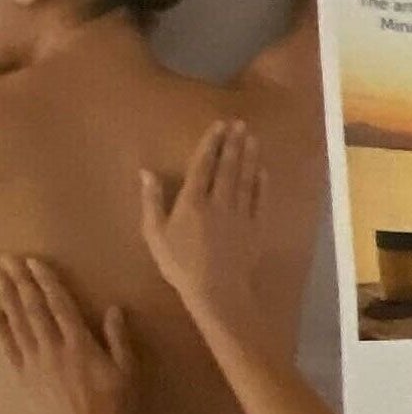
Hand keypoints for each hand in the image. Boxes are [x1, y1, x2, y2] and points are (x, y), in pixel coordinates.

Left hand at [0, 256, 137, 413]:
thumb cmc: (114, 404)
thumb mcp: (127, 370)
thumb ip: (119, 338)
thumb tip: (114, 309)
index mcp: (80, 344)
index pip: (59, 304)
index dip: (45, 281)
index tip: (34, 262)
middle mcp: (53, 348)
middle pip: (32, 309)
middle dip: (20, 282)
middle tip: (8, 260)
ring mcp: (34, 363)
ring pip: (16, 323)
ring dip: (6, 298)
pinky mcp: (22, 377)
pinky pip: (6, 347)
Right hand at [140, 119, 271, 346]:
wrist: (216, 289)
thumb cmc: (180, 263)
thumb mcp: (155, 234)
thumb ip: (152, 201)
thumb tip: (146, 172)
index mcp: (192, 202)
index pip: (203, 165)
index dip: (211, 144)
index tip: (218, 126)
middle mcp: (219, 202)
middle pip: (228, 167)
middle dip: (233, 143)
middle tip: (240, 123)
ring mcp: (240, 213)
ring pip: (246, 179)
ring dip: (249, 156)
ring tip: (252, 138)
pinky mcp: (256, 226)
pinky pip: (260, 199)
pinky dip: (262, 183)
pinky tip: (263, 170)